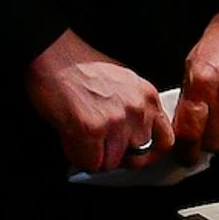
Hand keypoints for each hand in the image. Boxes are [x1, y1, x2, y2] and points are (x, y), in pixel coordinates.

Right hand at [25, 30, 168, 174]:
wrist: (52, 55)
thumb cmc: (79, 68)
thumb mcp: (123, 83)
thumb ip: (134, 110)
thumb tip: (131, 139)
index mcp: (147, 97)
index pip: (166, 140)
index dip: (149, 153)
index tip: (135, 156)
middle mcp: (137, 109)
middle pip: (138, 157)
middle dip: (118, 157)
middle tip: (101, 148)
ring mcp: (116, 120)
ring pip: (112, 164)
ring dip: (95, 158)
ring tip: (82, 138)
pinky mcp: (91, 129)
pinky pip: (91, 164)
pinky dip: (79, 158)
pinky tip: (72, 140)